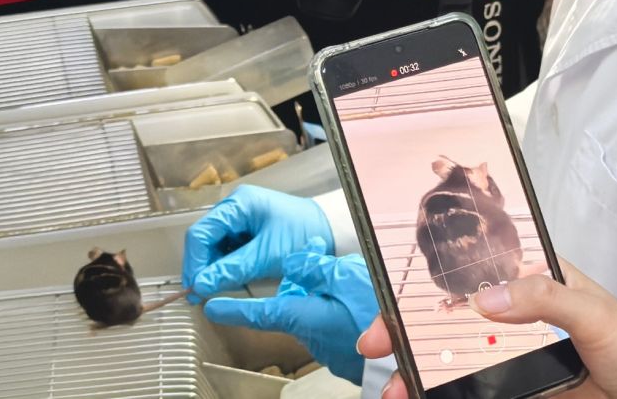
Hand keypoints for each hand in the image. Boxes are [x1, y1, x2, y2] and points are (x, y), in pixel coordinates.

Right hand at [183, 186, 331, 297]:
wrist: (331, 231)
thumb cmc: (302, 237)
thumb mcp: (266, 256)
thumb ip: (232, 270)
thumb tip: (199, 286)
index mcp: (238, 204)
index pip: (200, 233)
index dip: (193, 262)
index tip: (193, 290)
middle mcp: (235, 207)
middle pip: (204, 238)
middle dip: (200, 267)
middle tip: (198, 296)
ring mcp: (241, 218)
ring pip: (214, 246)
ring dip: (211, 268)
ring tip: (210, 292)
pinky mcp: (248, 230)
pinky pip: (227, 249)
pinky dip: (224, 266)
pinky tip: (224, 281)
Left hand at [204, 247, 376, 383]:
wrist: (405, 349)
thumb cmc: (376, 312)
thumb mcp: (345, 275)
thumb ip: (314, 267)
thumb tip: (294, 262)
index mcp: (302, 315)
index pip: (257, 312)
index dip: (232, 309)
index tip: (211, 307)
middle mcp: (308, 335)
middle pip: (290, 308)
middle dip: (297, 288)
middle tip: (315, 266)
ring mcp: (326, 348)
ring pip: (312, 316)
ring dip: (322, 299)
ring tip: (348, 281)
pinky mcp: (342, 353)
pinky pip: (330, 328)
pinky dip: (335, 312)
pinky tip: (356, 302)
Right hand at [358, 261, 616, 398]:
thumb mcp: (594, 314)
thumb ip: (545, 298)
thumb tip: (490, 297)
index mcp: (536, 278)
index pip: (475, 267)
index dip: (432, 275)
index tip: (398, 293)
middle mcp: (520, 314)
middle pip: (453, 315)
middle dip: (409, 327)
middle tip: (380, 345)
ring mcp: (517, 356)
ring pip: (457, 357)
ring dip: (421, 371)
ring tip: (398, 388)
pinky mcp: (519, 391)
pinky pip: (475, 391)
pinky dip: (445, 395)